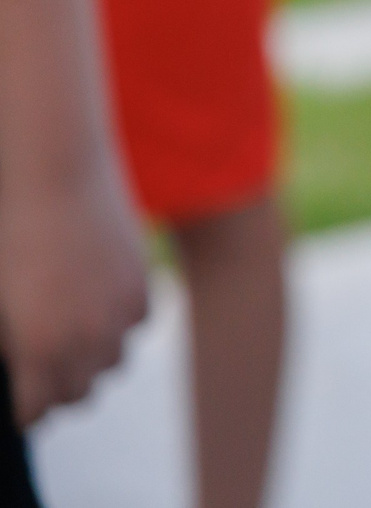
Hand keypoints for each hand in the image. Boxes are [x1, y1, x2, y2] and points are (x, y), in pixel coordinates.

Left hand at [0, 162, 148, 423]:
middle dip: (60, 390)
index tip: (22, 400)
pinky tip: (95, 302)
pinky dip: (118, 323)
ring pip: (113, 363)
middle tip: (43, 372)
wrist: (55, 176)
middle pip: (81, 396)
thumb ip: (13, 343)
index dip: (27, 408)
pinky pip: (135, 325)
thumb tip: (21, 363)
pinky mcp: (142, 286)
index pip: (38, 411)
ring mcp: (119, 313)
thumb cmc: (9, 232)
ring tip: (71, 335)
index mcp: (38, 349)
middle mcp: (86, 340)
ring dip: (93, 357)